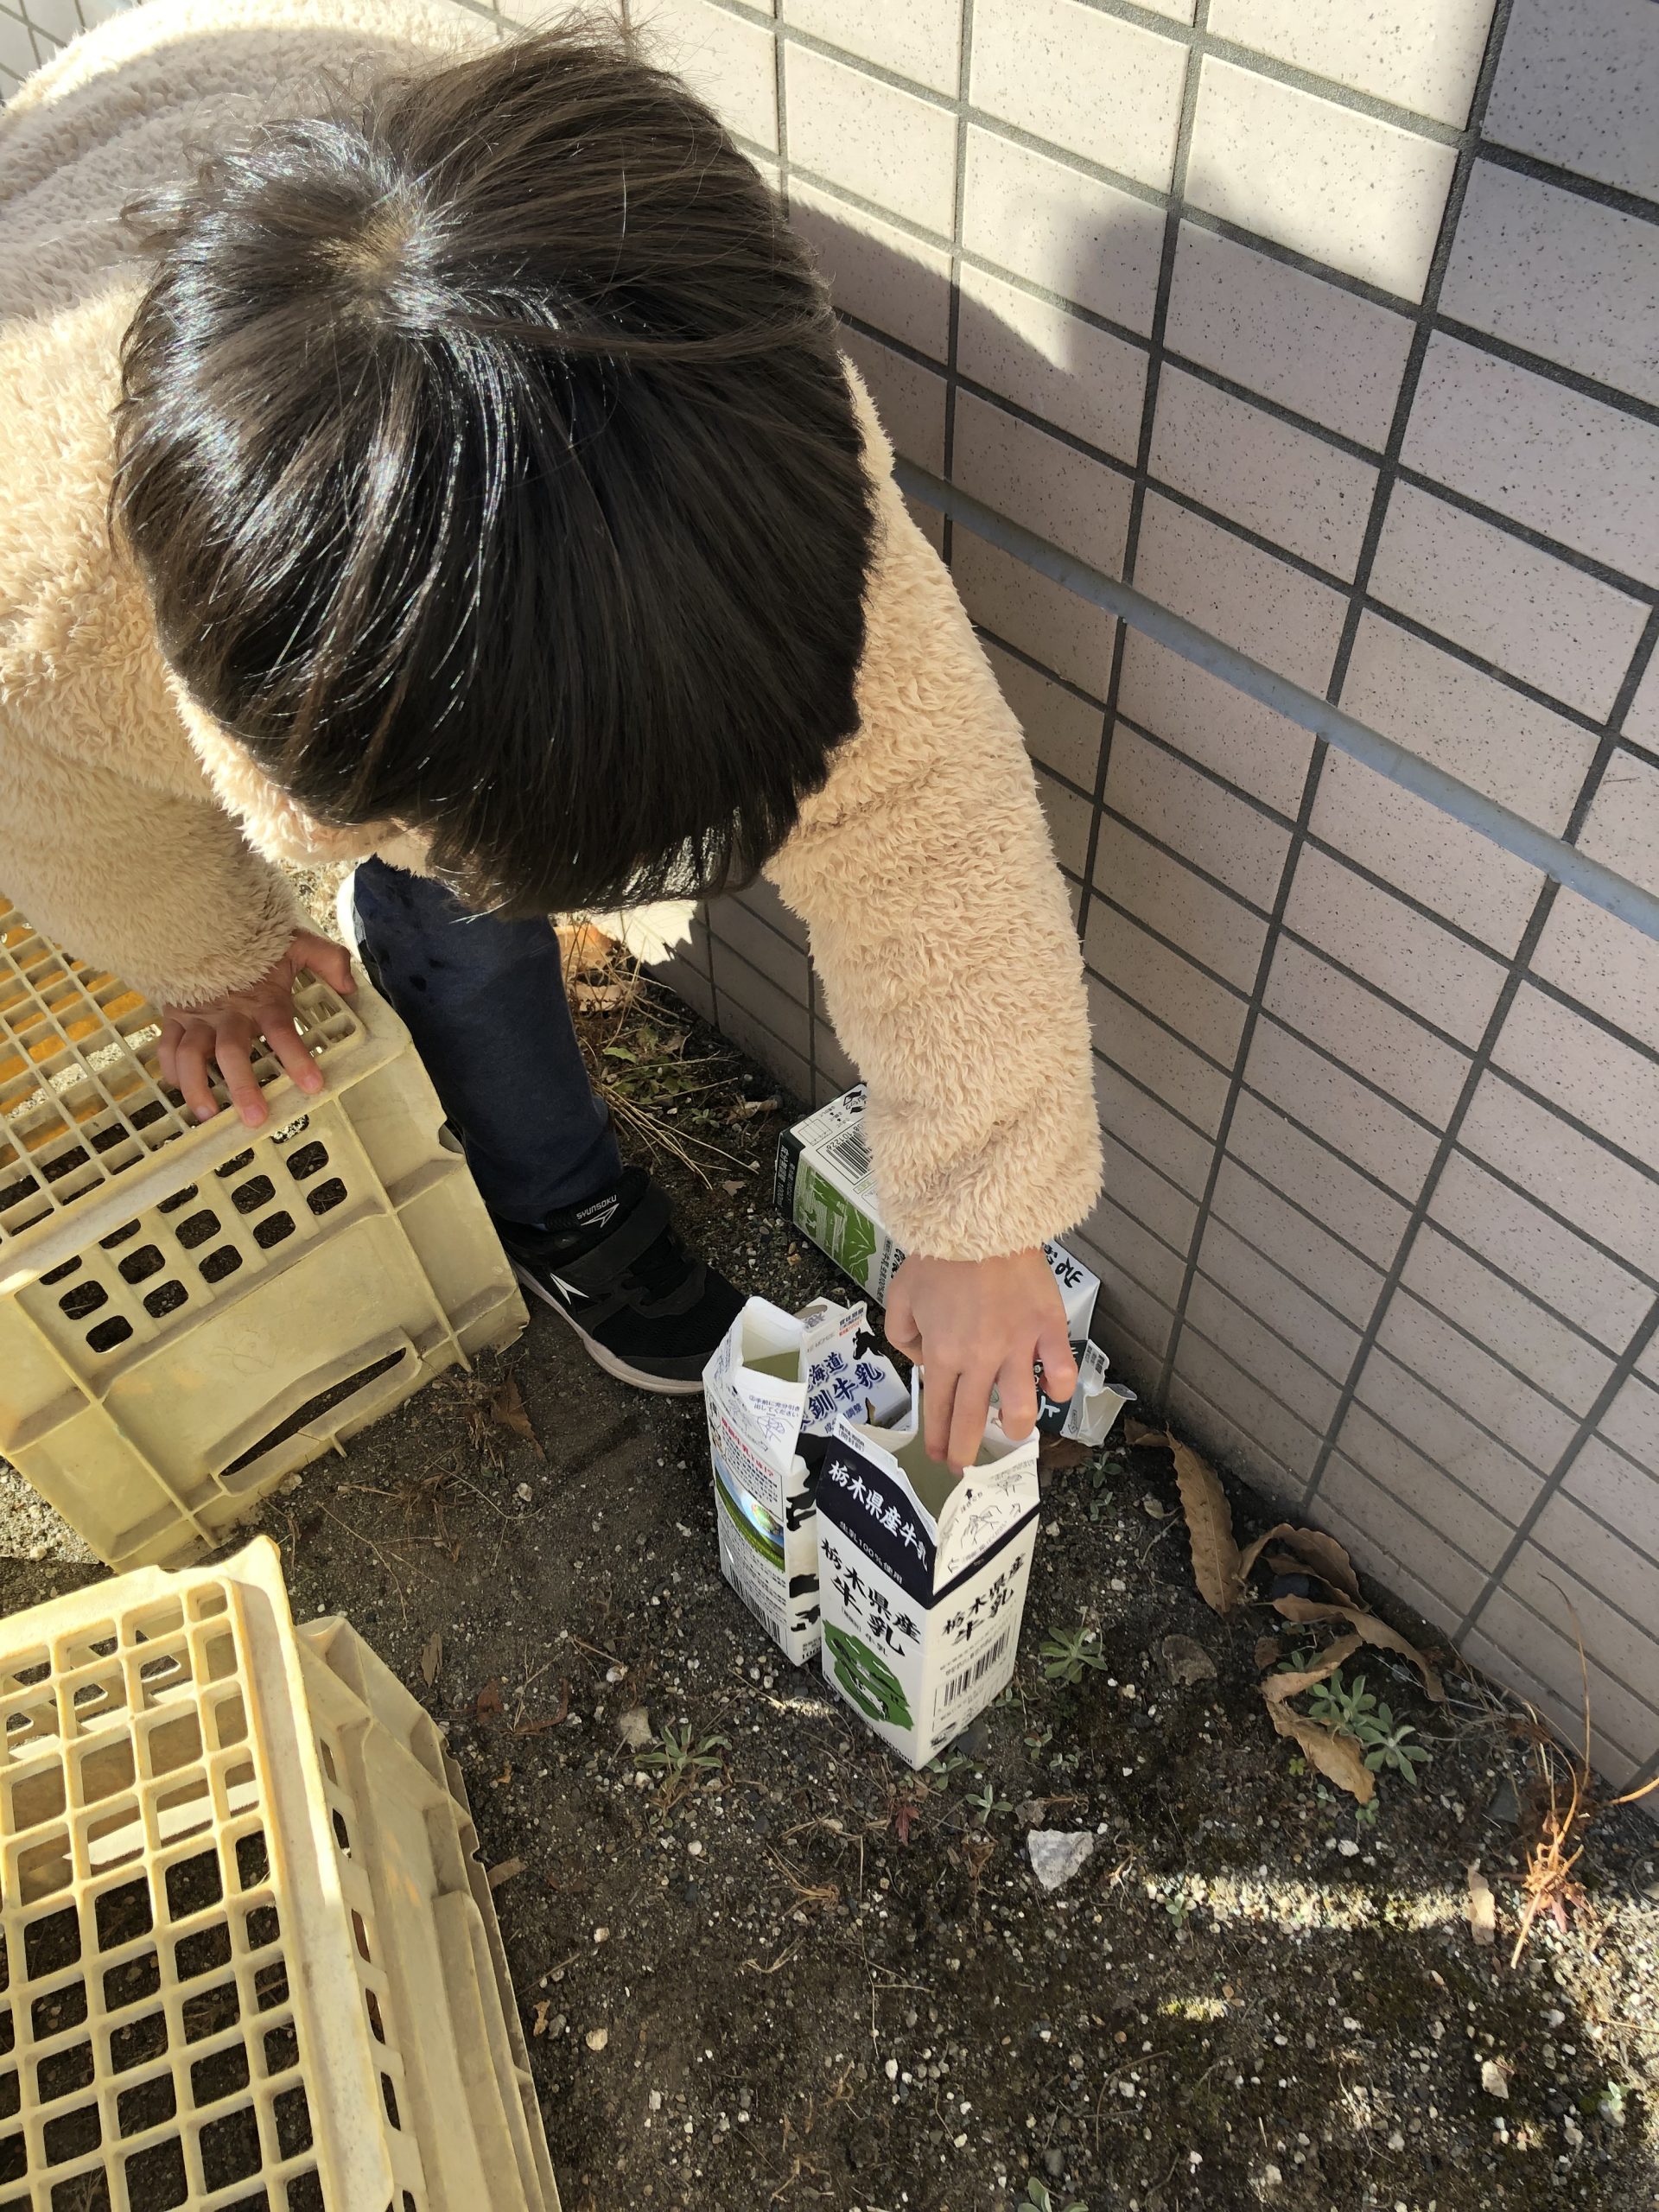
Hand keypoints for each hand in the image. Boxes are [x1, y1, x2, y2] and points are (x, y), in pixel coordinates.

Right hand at [157, 929, 355, 1128]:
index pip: (281, 1031)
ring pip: (191, 1054)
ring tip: (208, 1116)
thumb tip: (350, 986)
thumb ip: (328, 960)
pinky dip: (170, 1069)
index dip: (296, 1058)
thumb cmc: (256, 942)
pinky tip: (179, 1089)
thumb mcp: (298, 943)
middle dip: (243, 1087)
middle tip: (255, 1118)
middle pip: (232, 1052)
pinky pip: (168, 1045)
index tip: (313, 1085)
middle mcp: (228, 1012)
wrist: (207, 920)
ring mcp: (198, 1015)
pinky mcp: (176, 1014)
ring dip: (197, 1086)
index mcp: (263, 1000)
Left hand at [885, 1249, 1078, 1473]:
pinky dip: (1058, 1388)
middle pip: (974, 1419)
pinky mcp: (1049, 1328)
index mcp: (943, 1352)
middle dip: (967, 1450)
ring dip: (1017, 1428)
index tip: (941, 1457)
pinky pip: (1060, 1371)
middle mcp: (980, 1359)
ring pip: (1021, 1407)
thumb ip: (903, 1335)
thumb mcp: (900, 1295)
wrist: (980, 1222)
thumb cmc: (937, 1256)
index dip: (940, 1439)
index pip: (940, 1408)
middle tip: (966, 1467)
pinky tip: (1053, 1393)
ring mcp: (1018, 1346)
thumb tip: (924, 1360)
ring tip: (1015, 1433)